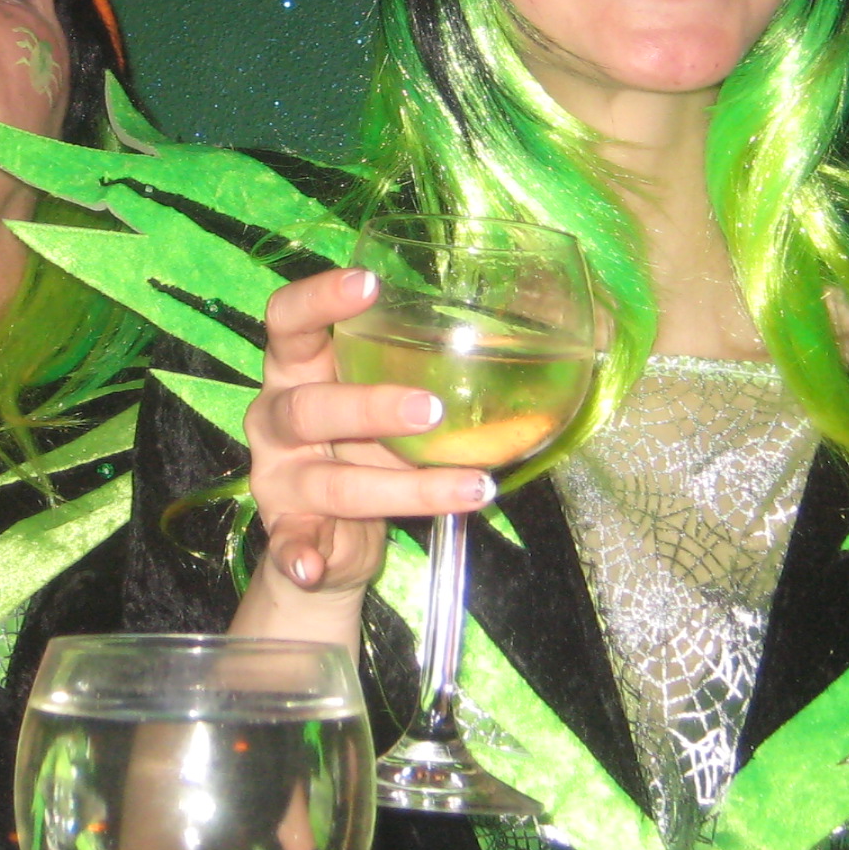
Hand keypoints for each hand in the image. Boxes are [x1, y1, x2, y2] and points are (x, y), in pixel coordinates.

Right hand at [238, 269, 494, 626]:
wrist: (329, 534)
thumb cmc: (368, 445)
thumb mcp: (389, 401)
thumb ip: (432, 371)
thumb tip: (571, 336)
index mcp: (297, 368)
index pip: (288, 319)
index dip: (320, 299)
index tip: (368, 284)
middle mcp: (277, 416)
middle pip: (308, 405)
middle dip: (369, 406)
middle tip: (433, 409)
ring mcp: (278, 475)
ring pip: (332, 481)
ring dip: (403, 488)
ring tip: (471, 490)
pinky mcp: (285, 528)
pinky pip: (291, 542)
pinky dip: (301, 554)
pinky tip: (313, 565)